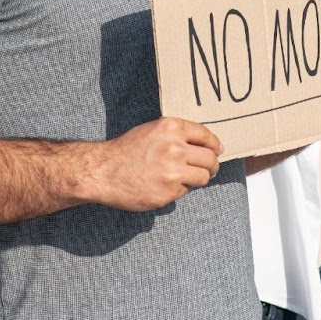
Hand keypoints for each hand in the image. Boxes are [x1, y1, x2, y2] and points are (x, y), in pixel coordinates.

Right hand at [86, 116, 220, 210]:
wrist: (103, 171)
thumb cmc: (126, 150)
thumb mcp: (152, 131)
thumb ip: (176, 135)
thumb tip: (205, 145)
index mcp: (171, 128)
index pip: (207, 136)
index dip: (215, 145)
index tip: (217, 151)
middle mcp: (175, 147)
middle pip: (210, 158)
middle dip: (212, 165)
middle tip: (209, 169)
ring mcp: (173, 171)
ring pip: (203, 176)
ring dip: (200, 179)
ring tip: (189, 179)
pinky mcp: (169, 191)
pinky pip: (186, 190)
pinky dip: (180, 189)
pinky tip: (165, 185)